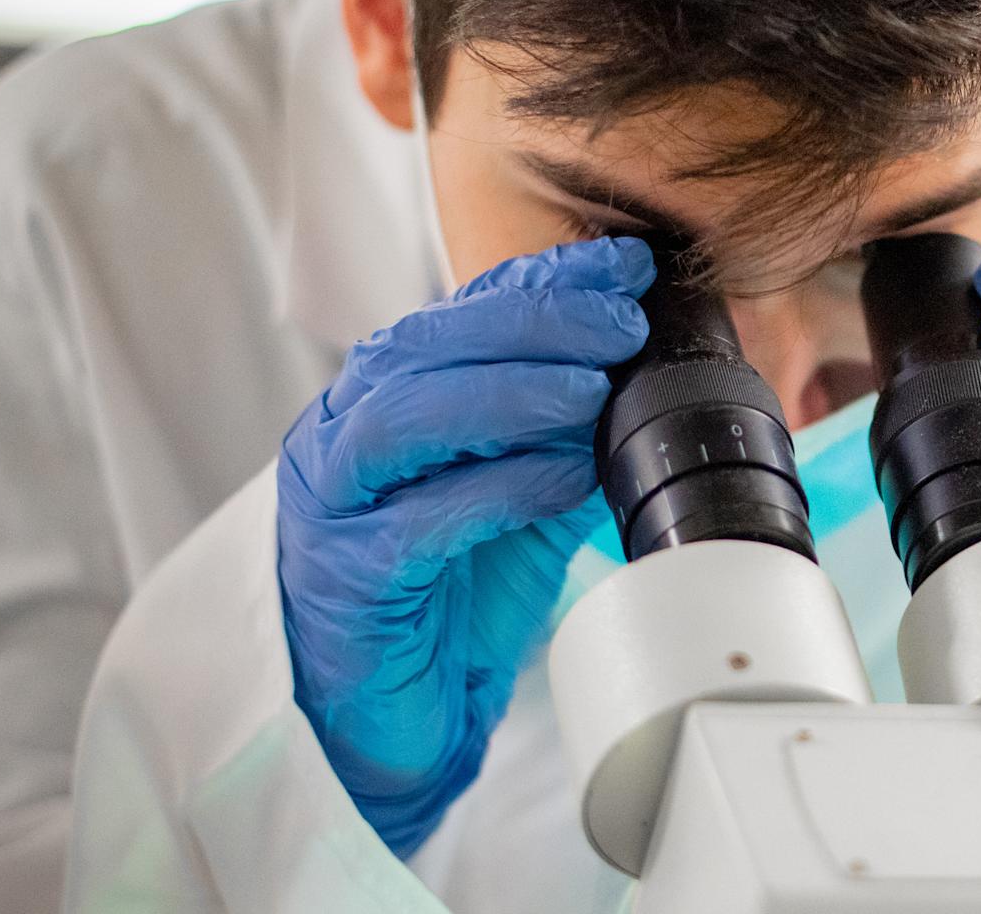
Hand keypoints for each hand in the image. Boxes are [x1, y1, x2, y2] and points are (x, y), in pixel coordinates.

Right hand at [277, 237, 653, 853]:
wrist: (398, 715)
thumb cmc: (452, 593)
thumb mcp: (524, 487)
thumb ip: (568, 427)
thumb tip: (647, 362)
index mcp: (383, 398)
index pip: (460, 314)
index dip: (545, 280)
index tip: (628, 265)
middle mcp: (342, 434)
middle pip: (426, 348)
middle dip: (533, 323)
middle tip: (622, 323)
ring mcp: (333, 505)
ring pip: (404, 420)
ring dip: (507, 393)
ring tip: (592, 390)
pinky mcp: (345, 578)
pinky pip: (417, 522)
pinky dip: (497, 489)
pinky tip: (564, 476)